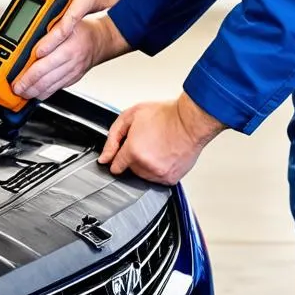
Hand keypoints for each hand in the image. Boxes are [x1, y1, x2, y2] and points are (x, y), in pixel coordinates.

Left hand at [12, 0, 128, 100]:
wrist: (100, 39)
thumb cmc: (81, 29)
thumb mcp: (64, 22)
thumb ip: (47, 31)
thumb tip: (27, 39)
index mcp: (68, 46)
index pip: (43, 63)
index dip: (28, 72)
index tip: (16, 75)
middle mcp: (71, 60)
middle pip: (45, 78)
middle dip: (27, 85)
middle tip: (16, 88)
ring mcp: (73, 71)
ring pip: (50, 87)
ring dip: (34, 92)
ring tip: (23, 92)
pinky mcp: (74, 78)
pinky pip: (57, 89)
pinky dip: (45, 93)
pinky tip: (36, 92)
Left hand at [98, 93, 225, 185]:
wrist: (189, 121)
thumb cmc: (165, 115)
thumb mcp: (131, 116)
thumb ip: (113, 137)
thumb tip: (104, 157)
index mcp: (134, 151)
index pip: (115, 166)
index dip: (117, 158)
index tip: (120, 154)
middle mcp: (146, 166)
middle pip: (129, 169)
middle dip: (133, 157)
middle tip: (144, 141)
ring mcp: (159, 174)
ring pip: (142, 175)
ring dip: (145, 164)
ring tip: (156, 146)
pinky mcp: (171, 179)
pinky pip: (157, 179)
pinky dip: (158, 169)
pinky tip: (164, 155)